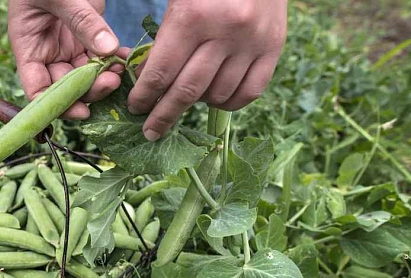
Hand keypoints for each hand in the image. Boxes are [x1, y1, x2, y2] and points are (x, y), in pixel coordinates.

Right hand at [8, 0, 125, 118]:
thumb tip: (107, 51)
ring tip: (121, 70)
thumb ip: (81, 20)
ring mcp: (67, 45)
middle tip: (112, 82)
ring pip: (86, 76)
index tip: (81, 111)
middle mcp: (46, 52)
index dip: (56, 106)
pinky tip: (128, 59)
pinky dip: (115, 60)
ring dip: (105, 78)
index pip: (36, 89)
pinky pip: (101, 57)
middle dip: (89, 91)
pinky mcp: (87, 35)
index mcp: (28, 47)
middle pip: (66, 87)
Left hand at [127, 0, 287, 140]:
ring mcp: (252, 43)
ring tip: (183, 102)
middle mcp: (225, 33)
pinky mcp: (274, 48)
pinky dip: (228, 102)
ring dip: (196, 105)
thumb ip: (163, 38)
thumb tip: (147, 78)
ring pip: (218, 95)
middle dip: (164, 115)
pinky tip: (214, 98)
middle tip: (151, 131)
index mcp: (192, 17)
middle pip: (187, 91)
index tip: (136, 108)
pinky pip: (249, 92)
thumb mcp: (178, 0)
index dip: (145, 96)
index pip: (161, 73)